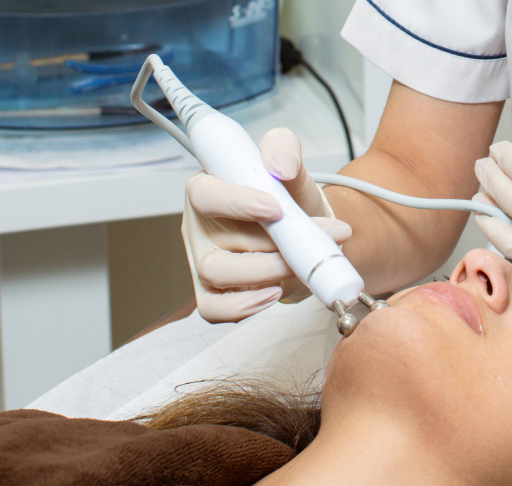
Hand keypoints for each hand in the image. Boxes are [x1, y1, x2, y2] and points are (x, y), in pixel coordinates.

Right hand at [183, 128, 352, 321]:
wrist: (305, 234)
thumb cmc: (289, 199)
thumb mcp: (290, 167)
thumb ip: (285, 150)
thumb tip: (280, 166)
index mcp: (208, 190)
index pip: (206, 195)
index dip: (237, 203)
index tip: (276, 209)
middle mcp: (199, 227)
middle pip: (220, 242)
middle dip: (274, 245)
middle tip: (312, 241)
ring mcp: (203, 262)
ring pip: (219, 275)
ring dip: (267, 272)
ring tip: (298, 266)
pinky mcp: (212, 293)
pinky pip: (214, 309)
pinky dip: (244, 307)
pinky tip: (274, 293)